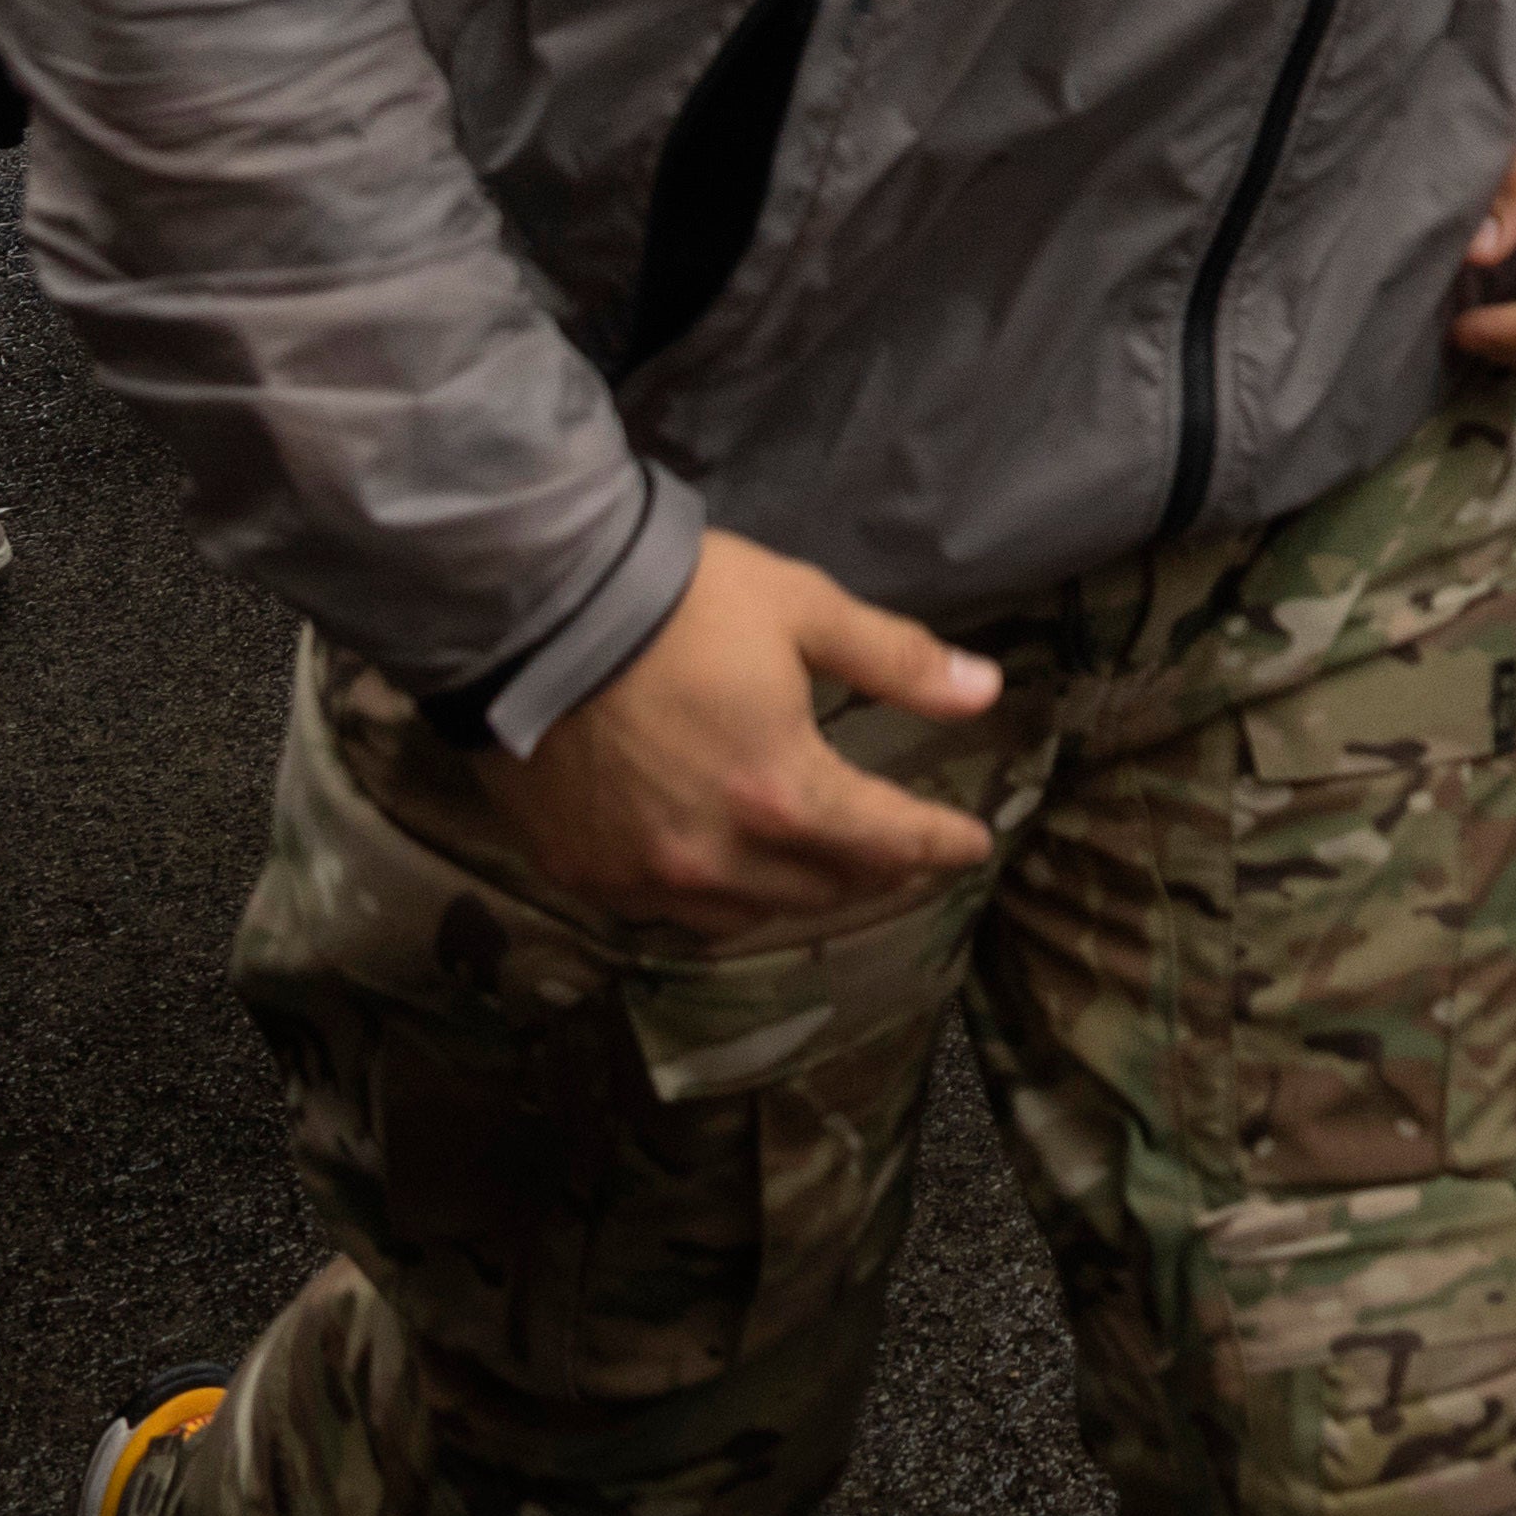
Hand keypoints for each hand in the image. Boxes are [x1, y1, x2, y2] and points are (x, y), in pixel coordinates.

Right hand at [491, 528, 1000, 938]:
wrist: (530, 610)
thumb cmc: (677, 602)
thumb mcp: (802, 609)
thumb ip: (896, 660)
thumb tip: (986, 692)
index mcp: (781, 793)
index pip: (888, 841)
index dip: (940, 843)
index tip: (974, 844)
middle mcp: (717, 856)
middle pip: (824, 888)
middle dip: (877, 870)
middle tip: (905, 852)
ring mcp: (644, 876)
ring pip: (749, 912)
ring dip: (800, 892)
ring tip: (826, 867)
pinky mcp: (584, 874)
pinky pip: (671, 913)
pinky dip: (716, 898)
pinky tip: (729, 874)